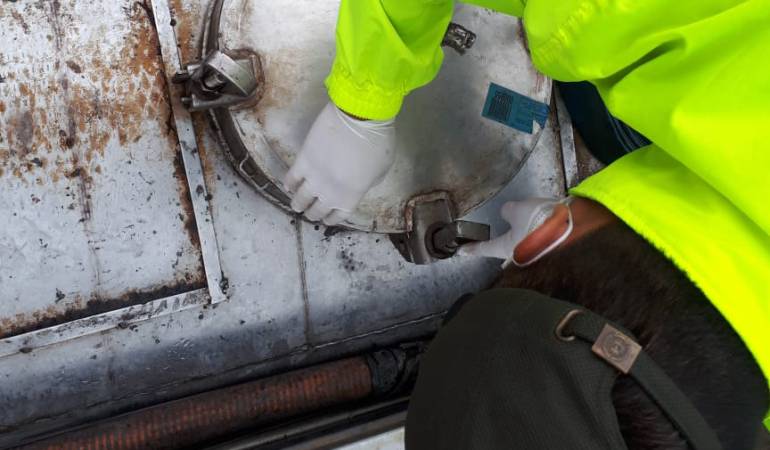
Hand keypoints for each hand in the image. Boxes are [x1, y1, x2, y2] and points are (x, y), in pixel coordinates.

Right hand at [283, 102, 395, 225]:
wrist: (359, 119)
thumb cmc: (378, 143)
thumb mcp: (381, 171)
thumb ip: (368, 183)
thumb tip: (359, 184)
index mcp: (350, 198)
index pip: (337, 216)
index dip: (330, 218)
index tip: (326, 218)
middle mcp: (329, 193)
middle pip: (316, 210)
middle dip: (313, 213)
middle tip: (310, 212)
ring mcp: (314, 178)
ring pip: (300, 198)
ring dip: (298, 203)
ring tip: (296, 205)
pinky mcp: (302, 161)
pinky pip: (291, 178)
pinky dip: (289, 184)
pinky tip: (288, 186)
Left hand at [459, 198, 570, 265]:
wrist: (573, 230)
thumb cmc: (538, 221)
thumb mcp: (518, 210)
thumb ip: (508, 212)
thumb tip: (507, 214)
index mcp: (505, 249)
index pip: (483, 248)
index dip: (471, 249)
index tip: (460, 252)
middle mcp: (519, 259)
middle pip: (506, 252)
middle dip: (504, 246)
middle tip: (500, 239)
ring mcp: (536, 259)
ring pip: (525, 249)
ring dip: (525, 240)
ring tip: (529, 227)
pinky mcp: (551, 256)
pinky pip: (539, 245)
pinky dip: (538, 237)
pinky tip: (544, 229)